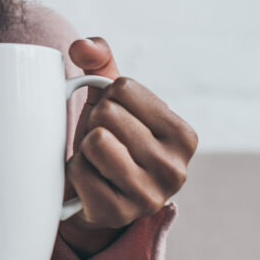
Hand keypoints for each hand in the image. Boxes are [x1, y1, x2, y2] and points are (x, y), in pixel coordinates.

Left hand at [59, 37, 197, 254]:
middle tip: (103, 143)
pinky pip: (79, 171)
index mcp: (184, 135)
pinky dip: (75, 172)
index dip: (108, 99)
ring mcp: (148, 196)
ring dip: (85, 147)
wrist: (94, 195)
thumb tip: (81, 45)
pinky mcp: (118, 214)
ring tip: (96, 161)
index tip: (117, 121)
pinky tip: (89, 182)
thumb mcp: (111, 98)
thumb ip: (99, 60)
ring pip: (95, 141)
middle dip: (95, 123)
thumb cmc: (108, 137)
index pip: (123, 88)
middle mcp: (175, 169)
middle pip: (108, 114)